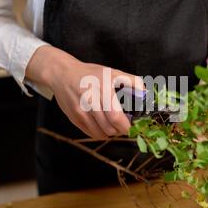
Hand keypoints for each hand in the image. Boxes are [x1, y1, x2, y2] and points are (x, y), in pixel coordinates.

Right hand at [26, 45, 144, 138]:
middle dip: (120, 130)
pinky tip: (103, 124)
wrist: (63, 74)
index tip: (133, 127)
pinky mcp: (74, 119)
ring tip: (114, 124)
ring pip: (101, 134)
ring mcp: (80, 112)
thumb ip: (132, 82)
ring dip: (111, 133)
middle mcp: (89, 102)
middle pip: (109, 128)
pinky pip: (91, 134)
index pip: (115, 116)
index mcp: (101, 89)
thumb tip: (145, 93)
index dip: (126, 126)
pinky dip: (101, 133)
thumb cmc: (90, 74)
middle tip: (125, 125)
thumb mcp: (112, 72)